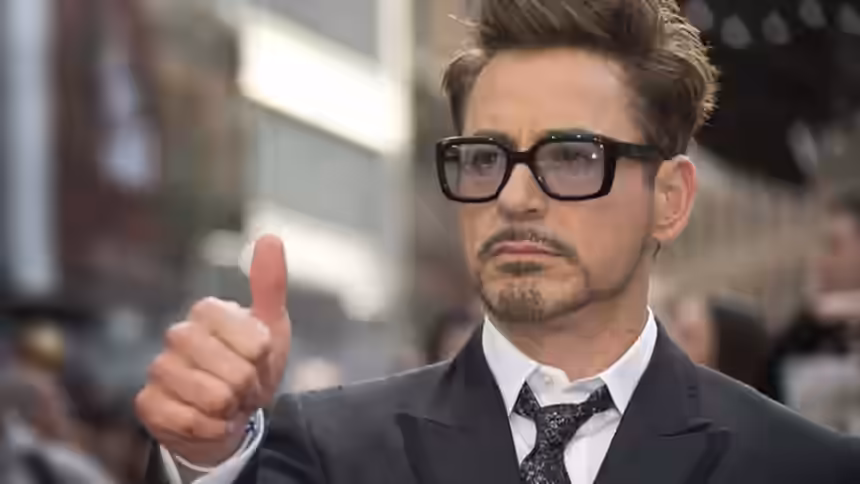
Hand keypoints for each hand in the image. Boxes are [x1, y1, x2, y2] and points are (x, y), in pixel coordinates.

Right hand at [135, 235, 291, 465]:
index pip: (255, 342)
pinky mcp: (146, 403)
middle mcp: (178, 335)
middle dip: (249, 388)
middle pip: (236, 373)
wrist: (227, 414)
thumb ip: (270, 285)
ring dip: (231, 410)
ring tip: (227, 403)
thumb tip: (270, 238)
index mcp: (208, 311)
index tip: (258, 360)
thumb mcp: (270, 327)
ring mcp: (159, 369)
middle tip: (243, 388)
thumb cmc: (250, 366)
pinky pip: (190, 422)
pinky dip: (211, 429)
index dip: (264, 360)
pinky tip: (209, 421)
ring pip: (214, 398)